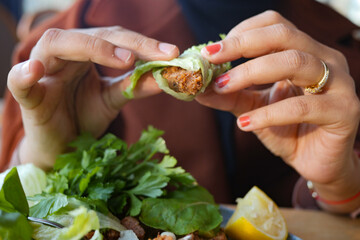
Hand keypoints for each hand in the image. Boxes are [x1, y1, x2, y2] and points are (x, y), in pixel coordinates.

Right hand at [7, 26, 178, 168]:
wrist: (61, 147)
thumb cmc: (83, 117)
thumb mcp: (112, 100)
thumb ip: (133, 86)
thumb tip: (164, 77)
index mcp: (85, 55)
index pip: (115, 39)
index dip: (143, 44)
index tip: (172, 53)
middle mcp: (63, 55)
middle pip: (92, 36)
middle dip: (128, 43)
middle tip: (159, 53)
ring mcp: (44, 73)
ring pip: (56, 44)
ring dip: (91, 48)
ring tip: (125, 59)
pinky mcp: (28, 97)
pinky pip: (19, 82)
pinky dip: (24, 74)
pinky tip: (35, 71)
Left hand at [197, 11, 359, 212]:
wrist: (314, 161)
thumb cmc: (286, 129)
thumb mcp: (253, 108)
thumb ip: (230, 95)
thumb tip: (198, 87)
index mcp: (304, 52)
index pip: (274, 25)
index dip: (242, 32)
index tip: (212, 51)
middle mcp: (324, 60)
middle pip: (283, 36)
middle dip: (242, 45)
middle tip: (212, 59)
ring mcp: (339, 83)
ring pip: (294, 63)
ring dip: (251, 73)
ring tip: (223, 88)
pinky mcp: (344, 111)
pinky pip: (302, 107)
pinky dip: (268, 114)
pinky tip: (244, 124)